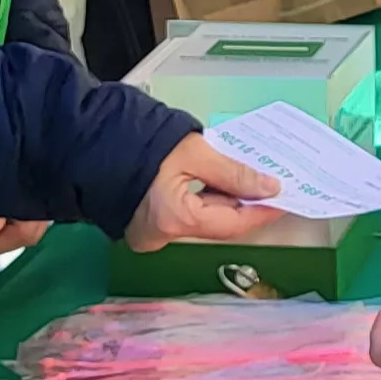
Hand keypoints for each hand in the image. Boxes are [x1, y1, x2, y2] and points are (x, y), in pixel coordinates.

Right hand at [124, 133, 282, 249]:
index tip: (286, 198)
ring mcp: (153, 236)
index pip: (233, 223)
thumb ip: (233, 173)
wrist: (94, 141)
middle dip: (245, 203)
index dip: (263, 210)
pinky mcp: (147, 228)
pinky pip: (187, 218)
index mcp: (175, 219)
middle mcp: (163, 237)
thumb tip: (269, 188)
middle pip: (219, 224)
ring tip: (246, 177)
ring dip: (226, 201)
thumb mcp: (194, 151)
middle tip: (269, 183)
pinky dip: (205, 202)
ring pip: (204, 222)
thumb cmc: (139, 143)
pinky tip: (219, 183)